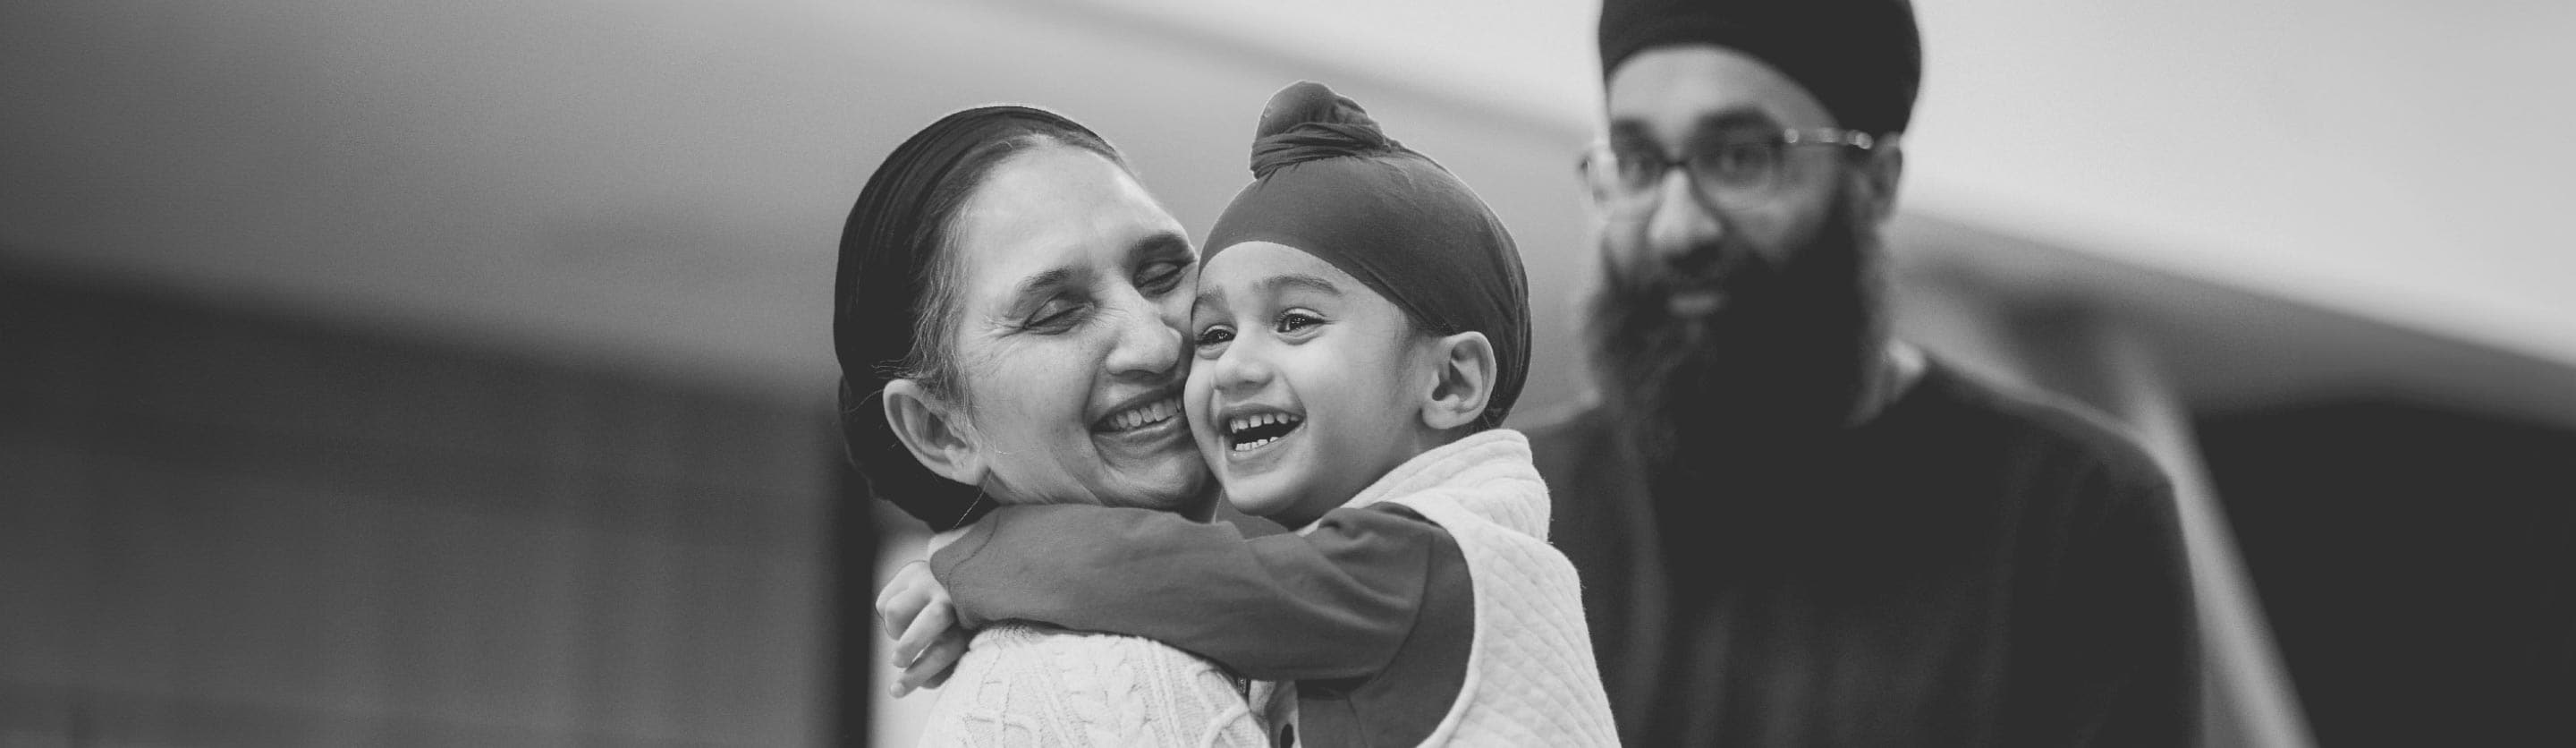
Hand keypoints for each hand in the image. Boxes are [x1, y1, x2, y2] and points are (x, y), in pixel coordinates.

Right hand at [876, 559, 969, 697]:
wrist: (965, 577)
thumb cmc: (961, 624)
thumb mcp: (958, 644)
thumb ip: (937, 667)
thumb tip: (898, 688)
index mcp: (970, 620)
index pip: (944, 649)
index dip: (918, 674)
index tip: (896, 690)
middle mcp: (952, 596)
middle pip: (931, 619)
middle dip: (909, 644)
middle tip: (898, 661)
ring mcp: (931, 580)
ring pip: (895, 612)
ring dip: (895, 631)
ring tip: (904, 634)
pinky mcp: (912, 571)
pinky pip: (884, 602)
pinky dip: (887, 617)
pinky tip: (904, 615)